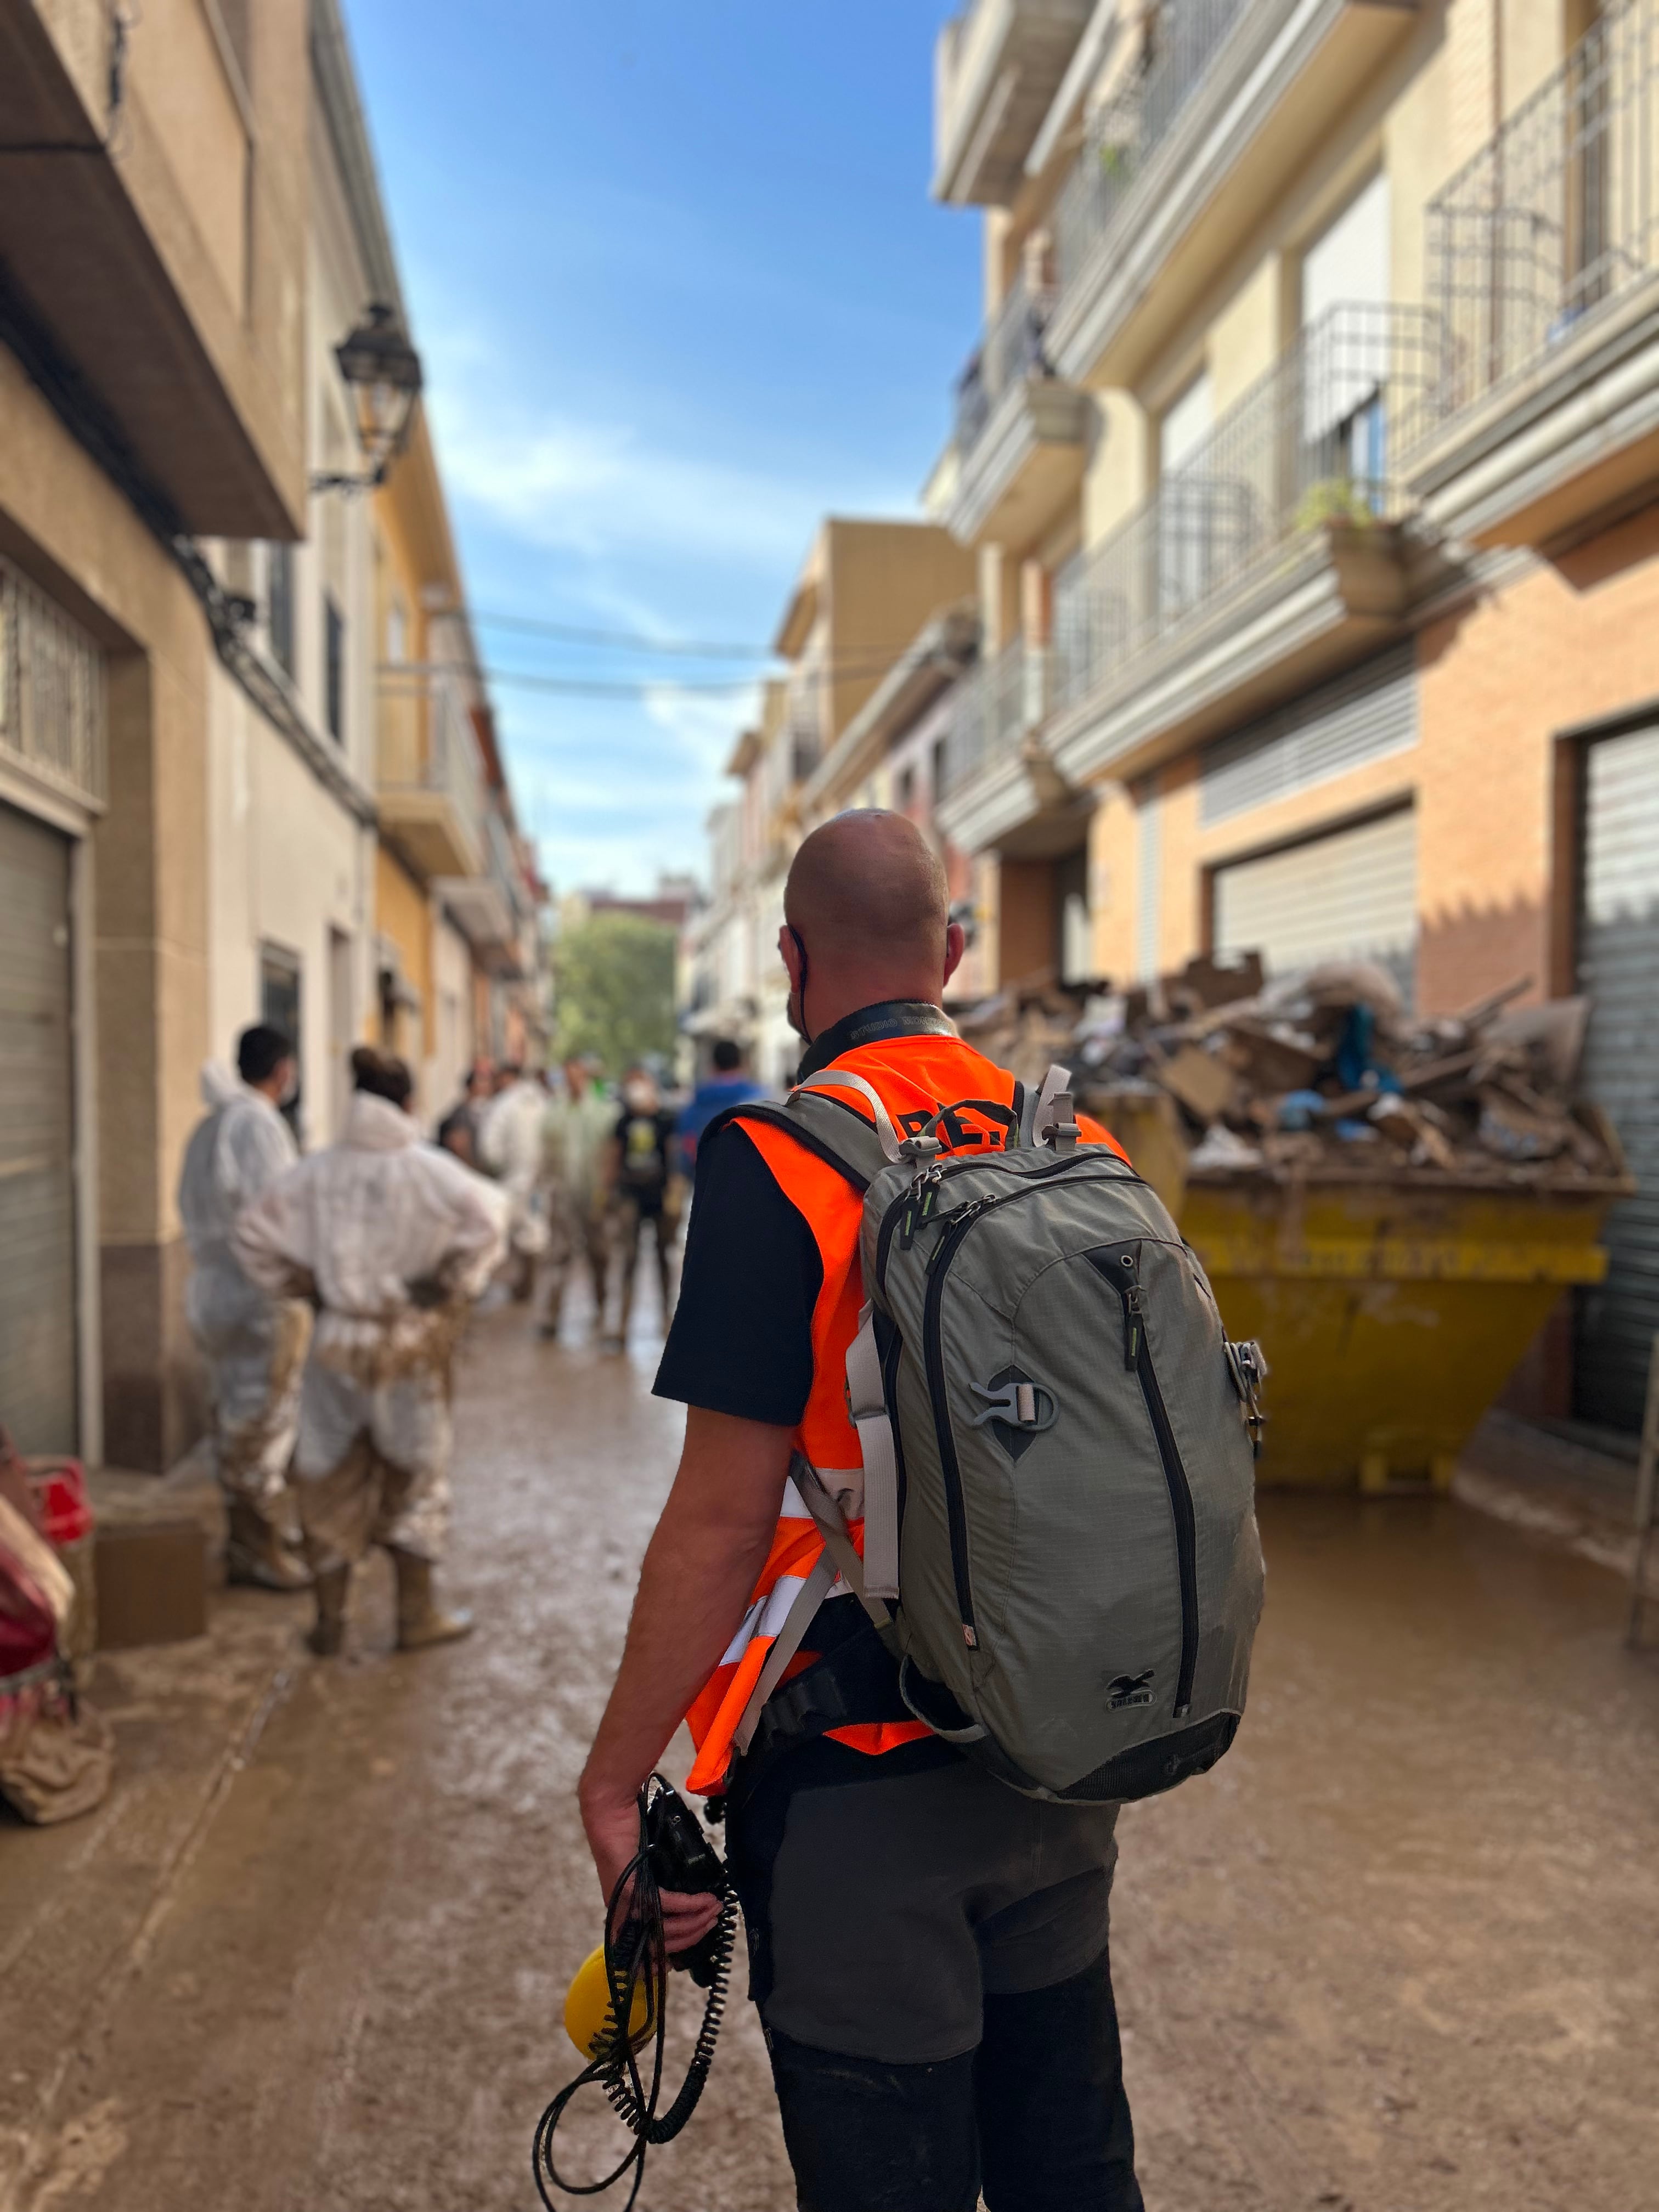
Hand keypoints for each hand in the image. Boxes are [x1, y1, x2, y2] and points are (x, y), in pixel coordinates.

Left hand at [580, 1781, 722, 1962]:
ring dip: (696, 1922)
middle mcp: (624, 1914)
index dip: (664, 1960)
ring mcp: (625, 1903)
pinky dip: (690, 1904)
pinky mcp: (630, 1888)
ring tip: (715, 1909)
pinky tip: (705, 1899)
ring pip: (665, 1929)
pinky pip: (666, 1904)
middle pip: (662, 1942)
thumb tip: (691, 1903)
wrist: (611, 1813)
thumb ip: (661, 1889)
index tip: (685, 1958)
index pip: (646, 1949)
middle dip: (693, 1935)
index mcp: (626, 1913)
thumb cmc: (630, 1837)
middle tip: (714, 1920)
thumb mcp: (648, 1869)